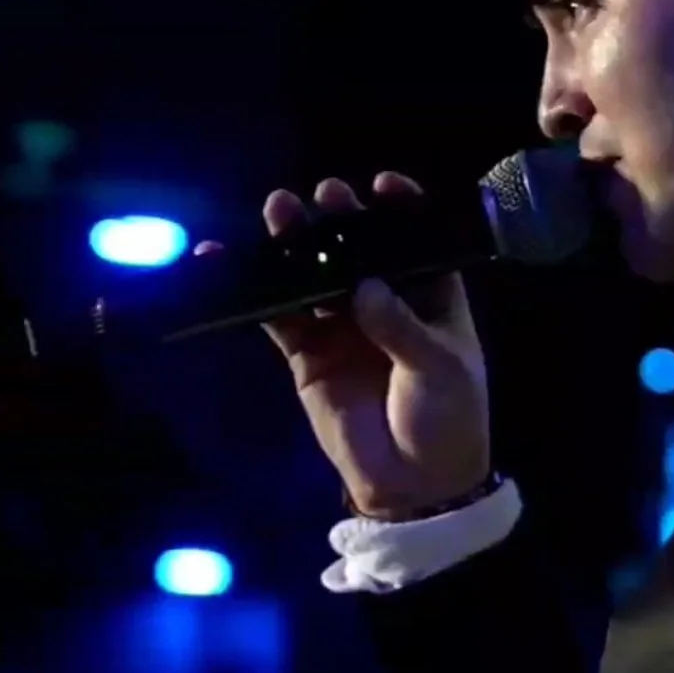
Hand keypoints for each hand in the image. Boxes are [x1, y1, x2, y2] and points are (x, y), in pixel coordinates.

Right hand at [200, 171, 491, 519]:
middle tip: (324, 196)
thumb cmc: (447, 418)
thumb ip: (401, 328)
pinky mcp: (307, 355)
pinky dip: (253, 291)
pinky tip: (226, 261)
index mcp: (432, 298)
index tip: (383, 186)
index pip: (417, 242)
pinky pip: (277, 315)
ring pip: (314, 274)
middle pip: (359, 250)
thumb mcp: (439, 369)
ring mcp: (342, 326)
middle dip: (341, 220)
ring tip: (277, 209)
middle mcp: (385, 302)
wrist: (415, 486)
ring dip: (295, 244)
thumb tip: (364, 287)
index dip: (402, 211)